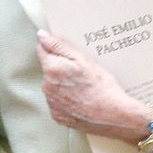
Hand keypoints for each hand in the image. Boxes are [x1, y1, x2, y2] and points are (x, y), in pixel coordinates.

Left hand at [36, 29, 150, 142]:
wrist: (111, 115)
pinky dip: (66, 99)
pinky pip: (58, 102)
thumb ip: (59, 46)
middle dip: (60, 67)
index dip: (54, 48)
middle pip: (48, 69)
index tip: (66, 52)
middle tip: (81, 71)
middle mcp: (46, 87)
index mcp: (51, 69)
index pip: (42, 50)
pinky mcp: (57, 116)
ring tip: (83, 86)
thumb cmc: (101, 86)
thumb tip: (42, 36)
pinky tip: (80, 98)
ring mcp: (51, 103)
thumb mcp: (83, 59)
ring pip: (53, 86)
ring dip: (62, 84)